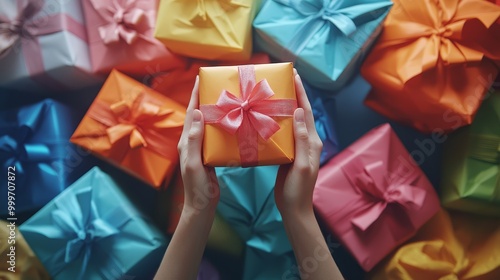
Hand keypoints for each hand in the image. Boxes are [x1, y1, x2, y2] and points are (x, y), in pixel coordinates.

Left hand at [177, 76, 219, 215]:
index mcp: (186, 141)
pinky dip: (221, 124)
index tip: (200, 79)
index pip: (191, 113)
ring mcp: (200, 148)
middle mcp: (192, 142)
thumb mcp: (194, 163)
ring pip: (207, 123)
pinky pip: (215, 135)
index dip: (194, 96)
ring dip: (214, 110)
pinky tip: (231, 121)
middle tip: (216, 84)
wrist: (202, 205)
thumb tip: (198, 114)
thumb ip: (194, 140)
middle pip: (198, 115)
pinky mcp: (210, 154)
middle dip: (204, 98)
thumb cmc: (197, 187)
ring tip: (225, 98)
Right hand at [274, 72, 322, 217]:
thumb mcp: (300, 165)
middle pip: (301, 112)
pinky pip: (285, 132)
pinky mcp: (289, 153)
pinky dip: (278, 120)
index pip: (306, 112)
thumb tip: (298, 112)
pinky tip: (268, 116)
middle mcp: (307, 141)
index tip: (295, 76)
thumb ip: (301, 140)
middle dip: (295, 94)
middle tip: (286, 78)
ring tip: (275, 92)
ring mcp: (298, 147)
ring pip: (292, 120)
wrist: (294, 208)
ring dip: (286, 105)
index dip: (301, 93)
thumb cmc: (298, 189)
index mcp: (312, 142)